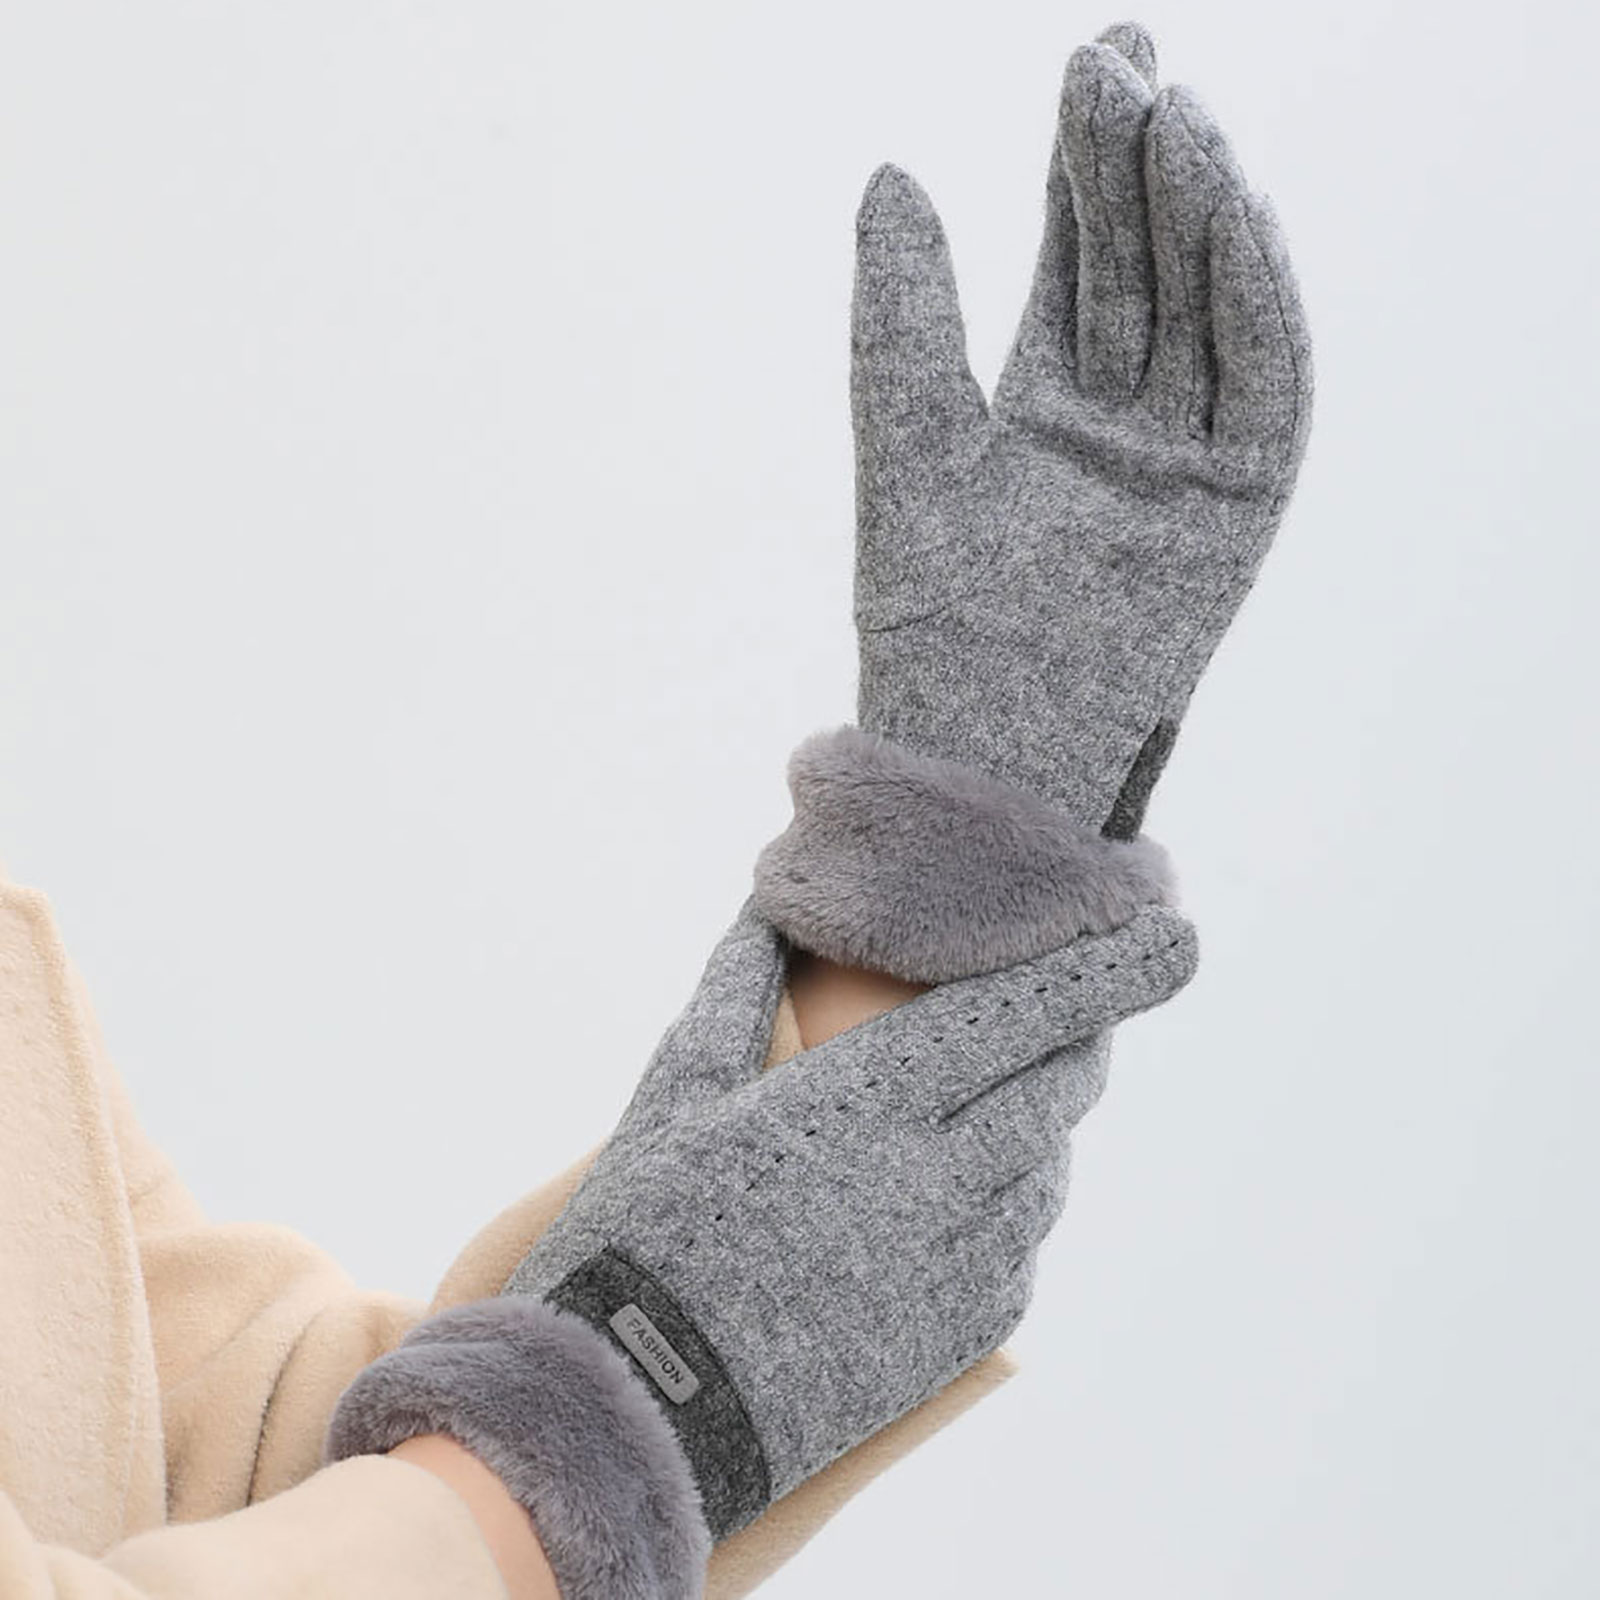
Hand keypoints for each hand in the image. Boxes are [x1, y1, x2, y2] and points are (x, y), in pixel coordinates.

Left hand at [851, 23, 1311, 834]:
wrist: (977, 740)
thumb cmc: (928, 611)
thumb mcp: (910, 439)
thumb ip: (903, 315)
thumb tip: (892, 171)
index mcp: (1043, 401)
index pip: (1079, 255)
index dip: (1085, 163)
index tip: (1094, 61)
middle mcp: (1122, 419)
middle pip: (1146, 267)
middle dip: (1139, 169)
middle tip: (1123, 68)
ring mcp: (1186, 460)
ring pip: (1207, 312)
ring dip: (1200, 216)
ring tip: (1171, 122)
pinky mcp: (1240, 507)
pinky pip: (1263, 388)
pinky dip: (1256, 303)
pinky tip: (1232, 216)